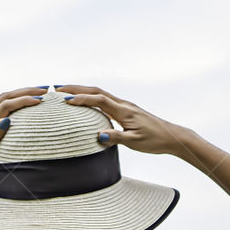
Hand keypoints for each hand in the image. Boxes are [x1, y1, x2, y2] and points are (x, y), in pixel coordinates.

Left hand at [0, 86, 47, 177]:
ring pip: (2, 97)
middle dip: (26, 91)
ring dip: (20, 92)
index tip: (40, 100)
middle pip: (5, 96)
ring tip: (36, 92)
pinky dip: (12, 98)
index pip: (6, 106)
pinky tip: (20, 100)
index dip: (24, 100)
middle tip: (44, 90)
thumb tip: (7, 120)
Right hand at [56, 84, 182, 154]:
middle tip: (57, 88)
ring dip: (82, 90)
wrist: (171, 137)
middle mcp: (123, 104)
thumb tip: (98, 136)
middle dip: (76, 87)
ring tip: (65, 91)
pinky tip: (84, 102)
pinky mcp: (126, 110)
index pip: (99, 100)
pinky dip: (91, 96)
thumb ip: (117, 138)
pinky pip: (104, 99)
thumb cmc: (154, 140)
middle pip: (96, 90)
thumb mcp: (135, 142)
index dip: (81, 98)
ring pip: (100, 93)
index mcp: (124, 111)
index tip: (65, 100)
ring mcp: (124, 106)